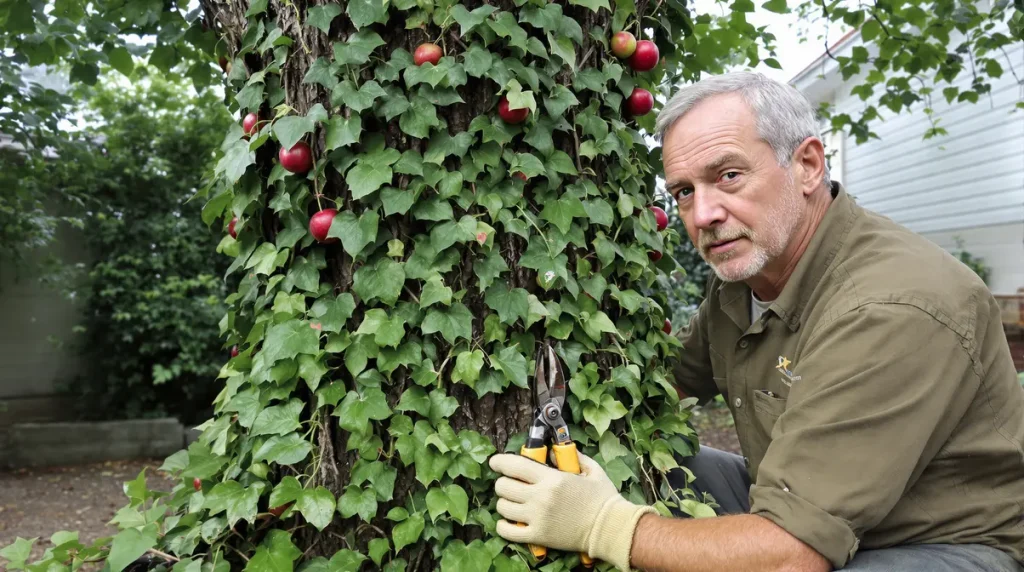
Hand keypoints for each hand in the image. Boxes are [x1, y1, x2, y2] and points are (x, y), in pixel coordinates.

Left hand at [489, 452, 656, 570]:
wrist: (610, 528)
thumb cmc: (603, 498)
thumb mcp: (591, 470)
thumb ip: (571, 457)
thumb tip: (551, 451)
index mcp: (552, 478)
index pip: (514, 465)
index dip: (499, 462)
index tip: (495, 462)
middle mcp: (540, 497)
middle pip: (503, 486)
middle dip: (504, 483)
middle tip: (511, 484)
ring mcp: (537, 518)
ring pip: (503, 507)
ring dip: (505, 503)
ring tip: (513, 502)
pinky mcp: (538, 536)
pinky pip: (508, 532)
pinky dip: (504, 526)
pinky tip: (510, 521)